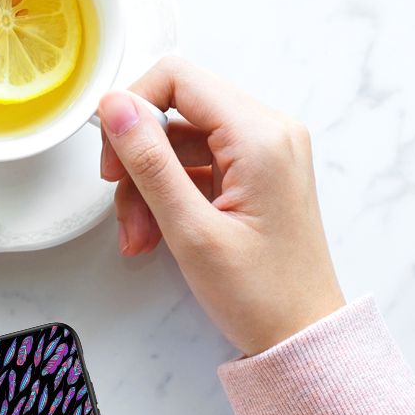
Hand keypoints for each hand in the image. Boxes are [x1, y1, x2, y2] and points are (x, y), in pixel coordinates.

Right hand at [98, 57, 343, 355]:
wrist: (303, 337)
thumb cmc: (261, 295)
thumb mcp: (191, 230)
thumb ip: (149, 162)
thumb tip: (114, 106)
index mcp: (260, 136)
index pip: (178, 78)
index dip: (133, 108)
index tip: (112, 156)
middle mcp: (269, 132)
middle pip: (177, 111)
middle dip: (139, 159)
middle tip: (122, 207)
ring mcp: (265, 153)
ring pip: (181, 142)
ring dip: (149, 186)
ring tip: (140, 238)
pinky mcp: (257, 174)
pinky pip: (198, 166)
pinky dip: (170, 196)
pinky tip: (157, 235)